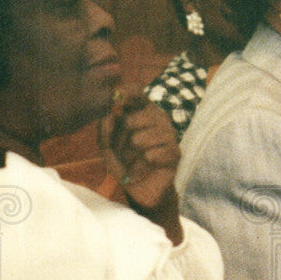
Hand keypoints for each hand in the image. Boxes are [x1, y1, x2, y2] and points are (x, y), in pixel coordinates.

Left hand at [99, 89, 182, 244]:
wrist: (139, 189)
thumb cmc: (123, 162)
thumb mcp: (106, 144)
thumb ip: (105, 126)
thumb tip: (110, 113)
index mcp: (141, 110)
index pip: (135, 90)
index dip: (122, 93)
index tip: (112, 104)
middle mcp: (158, 118)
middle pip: (131, 120)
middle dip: (119, 140)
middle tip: (122, 151)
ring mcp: (169, 134)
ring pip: (140, 139)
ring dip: (130, 155)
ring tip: (133, 161)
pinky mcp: (176, 152)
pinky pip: (151, 155)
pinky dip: (141, 166)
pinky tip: (145, 168)